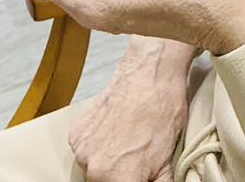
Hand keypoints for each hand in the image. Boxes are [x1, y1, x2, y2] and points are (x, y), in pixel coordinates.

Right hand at [69, 35, 189, 181]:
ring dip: (107, 165)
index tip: (140, 178)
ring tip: (126, 145)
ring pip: (93, 170)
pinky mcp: (77, 132)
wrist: (150, 73)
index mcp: (118, 179)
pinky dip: (97, 147)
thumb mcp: (167, 162)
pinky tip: (115, 133)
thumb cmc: (162, 111)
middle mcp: (94, 167)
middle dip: (120, 178)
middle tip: (136, 164)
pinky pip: (85, 151)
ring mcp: (82, 148)